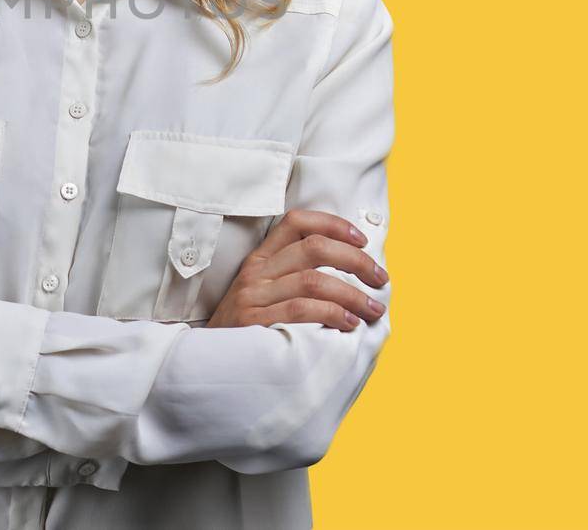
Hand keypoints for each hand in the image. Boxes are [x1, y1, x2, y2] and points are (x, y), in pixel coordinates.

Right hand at [206, 209, 388, 330]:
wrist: (207, 365)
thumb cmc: (248, 331)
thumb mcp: (264, 295)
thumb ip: (296, 279)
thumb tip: (354, 274)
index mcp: (260, 259)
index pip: (296, 222)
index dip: (332, 224)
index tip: (361, 239)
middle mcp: (256, 273)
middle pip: (314, 248)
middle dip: (356, 261)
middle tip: (381, 278)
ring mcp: (253, 297)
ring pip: (313, 280)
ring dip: (352, 294)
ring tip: (373, 308)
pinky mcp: (254, 324)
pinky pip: (301, 310)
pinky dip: (332, 314)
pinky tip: (349, 324)